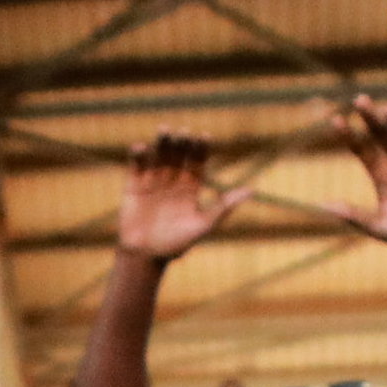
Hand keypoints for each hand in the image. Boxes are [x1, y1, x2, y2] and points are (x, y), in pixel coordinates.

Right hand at [115, 129, 249, 262]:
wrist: (145, 256)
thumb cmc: (176, 244)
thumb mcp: (203, 225)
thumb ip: (224, 207)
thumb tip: (251, 191)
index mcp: (190, 187)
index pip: (197, 162)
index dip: (201, 149)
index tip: (204, 136)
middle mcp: (173, 180)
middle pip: (179, 155)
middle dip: (181, 142)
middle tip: (184, 131)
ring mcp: (153, 181)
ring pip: (159, 156)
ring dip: (162, 142)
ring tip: (164, 129)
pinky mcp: (134, 185)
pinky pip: (137, 166)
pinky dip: (138, 156)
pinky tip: (141, 147)